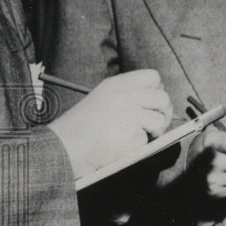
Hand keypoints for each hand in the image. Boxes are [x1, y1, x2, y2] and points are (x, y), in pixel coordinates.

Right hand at [50, 69, 172, 179]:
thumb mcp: (103, 98)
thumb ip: (128, 94)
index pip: (153, 77)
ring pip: (160, 120)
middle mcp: (126, 96)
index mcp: (117, 84)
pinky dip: (139, 146)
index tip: (151, 102)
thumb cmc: (81, 126)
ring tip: (137, 135)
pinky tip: (122, 146)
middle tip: (153, 124)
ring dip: (154, 131)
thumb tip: (157, 102)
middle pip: (163, 98)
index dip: (156, 90)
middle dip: (163, 112)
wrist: (63, 148)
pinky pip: (148, 140)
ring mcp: (130, 116)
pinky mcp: (133, 137)